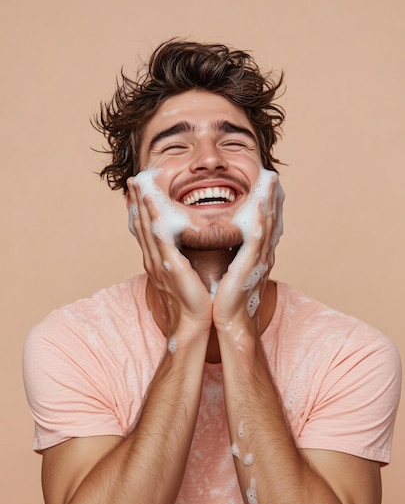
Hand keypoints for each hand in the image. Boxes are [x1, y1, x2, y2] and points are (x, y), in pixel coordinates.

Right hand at [127, 177, 212, 334]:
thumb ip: (181, 261)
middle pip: (142, 225)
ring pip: (147, 227)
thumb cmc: (194, 303)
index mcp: (158, 262)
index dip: (142, 211)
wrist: (193, 323)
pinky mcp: (169, 265)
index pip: (147, 231)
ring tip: (139, 183)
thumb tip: (186, 250)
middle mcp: (154, 260)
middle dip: (137, 201)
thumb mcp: (184, 277)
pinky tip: (150, 202)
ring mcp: (159, 263)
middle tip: (134, 180)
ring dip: (142, 204)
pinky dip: (153, 217)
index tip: (140, 191)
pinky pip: (159, 237)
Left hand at [212, 176, 275, 332]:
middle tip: (271, 175)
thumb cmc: (227, 299)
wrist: (229, 322)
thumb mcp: (231, 271)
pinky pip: (256, 236)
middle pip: (269, 220)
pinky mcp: (251, 265)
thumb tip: (225, 243)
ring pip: (266, 224)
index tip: (265, 184)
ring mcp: (259, 259)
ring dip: (268, 200)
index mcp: (256, 255)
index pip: (262, 224)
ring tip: (269, 179)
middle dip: (271, 196)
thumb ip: (231, 255)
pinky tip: (260, 202)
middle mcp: (262, 254)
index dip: (266, 203)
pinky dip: (260, 217)